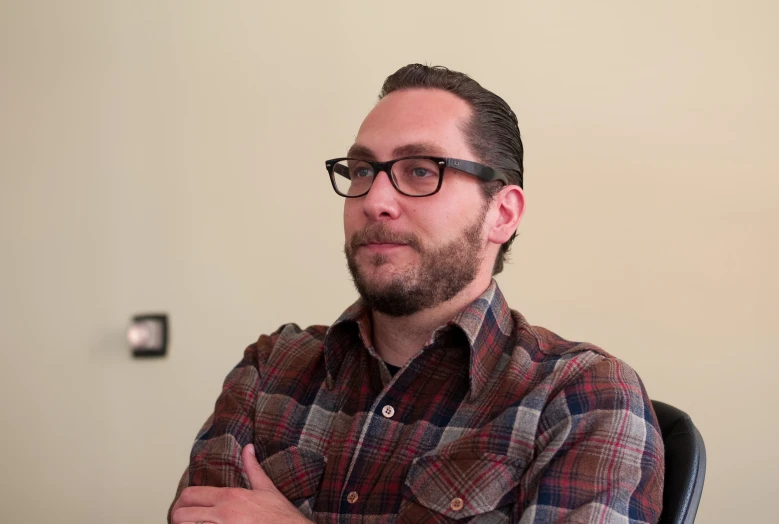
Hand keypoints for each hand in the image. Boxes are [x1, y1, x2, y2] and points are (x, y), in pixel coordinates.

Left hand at [170, 444, 311, 523]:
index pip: (190, 495)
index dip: (181, 502)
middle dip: (178, 518)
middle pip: (181, 515)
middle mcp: (222, 513)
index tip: (182, 508)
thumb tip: (248, 448)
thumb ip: (252, 468)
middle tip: (182, 521)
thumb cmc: (281, 516)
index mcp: (230, 497)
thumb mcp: (267, 489)